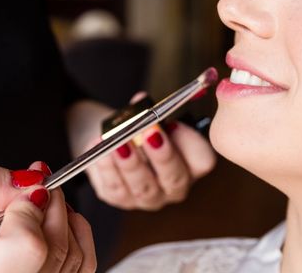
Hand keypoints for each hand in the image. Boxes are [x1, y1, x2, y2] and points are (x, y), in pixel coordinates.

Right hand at [0, 162, 95, 272]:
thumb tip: (33, 179)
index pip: (29, 245)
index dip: (24, 211)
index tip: (12, 200)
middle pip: (57, 246)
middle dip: (48, 203)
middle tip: (27, 189)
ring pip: (75, 254)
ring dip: (61, 215)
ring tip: (32, 207)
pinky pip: (84, 264)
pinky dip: (74, 232)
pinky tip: (49, 224)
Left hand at [67, 96, 216, 210]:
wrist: (111, 137)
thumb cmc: (138, 126)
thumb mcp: (148, 118)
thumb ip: (149, 112)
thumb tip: (140, 102)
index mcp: (190, 164)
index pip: (202, 161)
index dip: (191, 143)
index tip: (173, 123)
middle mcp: (173, 186)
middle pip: (175, 178)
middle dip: (162, 156)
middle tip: (149, 133)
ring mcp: (148, 198)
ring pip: (143, 187)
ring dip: (130, 163)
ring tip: (118, 143)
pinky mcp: (120, 199)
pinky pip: (114, 188)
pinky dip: (106, 168)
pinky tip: (99, 150)